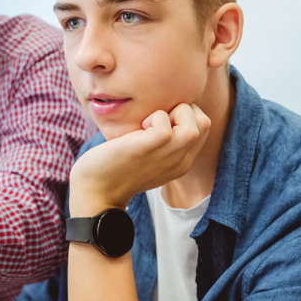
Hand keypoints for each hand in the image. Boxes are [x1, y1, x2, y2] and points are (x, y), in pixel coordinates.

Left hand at [68, 103, 211, 216]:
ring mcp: (168, 156)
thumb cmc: (115, 168)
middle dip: (184, 109)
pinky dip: (154, 117)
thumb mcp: (149, 156)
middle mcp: (181, 161)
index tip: (160, 121)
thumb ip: (164, 142)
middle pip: (205, 122)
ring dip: (173, 112)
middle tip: (156, 119)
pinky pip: (166, 124)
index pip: (204, 128)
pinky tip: (139, 129)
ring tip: (149, 124)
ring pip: (196, 123)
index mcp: (182, 162)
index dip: (186, 114)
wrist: (96, 190)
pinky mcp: (150, 148)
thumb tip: (164, 113)